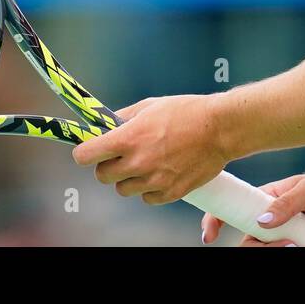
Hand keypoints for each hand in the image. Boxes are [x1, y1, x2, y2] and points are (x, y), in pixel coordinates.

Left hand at [71, 94, 228, 204]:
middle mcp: (138, 162)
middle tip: (120, 156)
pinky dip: (149, 189)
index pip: (86, 155)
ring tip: (145, 164)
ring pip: (123, 190)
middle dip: (107, 165)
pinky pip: (147, 198)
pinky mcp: (170, 193)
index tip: (88, 150)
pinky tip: (160, 173)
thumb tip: (106, 126)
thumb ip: (124, 118)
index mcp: (129, 138)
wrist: (220, 129)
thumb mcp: (150, 105)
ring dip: (128, 178)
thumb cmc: (187, 112)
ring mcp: (154, 180)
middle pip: (102, 176)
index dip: (84, 152)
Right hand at [200, 170, 304, 246]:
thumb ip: (288, 202)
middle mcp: (274, 223)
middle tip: (289, 244)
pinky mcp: (304, 252)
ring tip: (302, 247)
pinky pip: (290, 260)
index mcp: (268, 201)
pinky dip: (293, 256)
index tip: (210, 235)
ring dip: (278, 253)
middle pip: (249, 243)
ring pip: (267, 254)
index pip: (235, 210)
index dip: (216, 220)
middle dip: (259, 249)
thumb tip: (261, 222)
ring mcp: (287, 240)